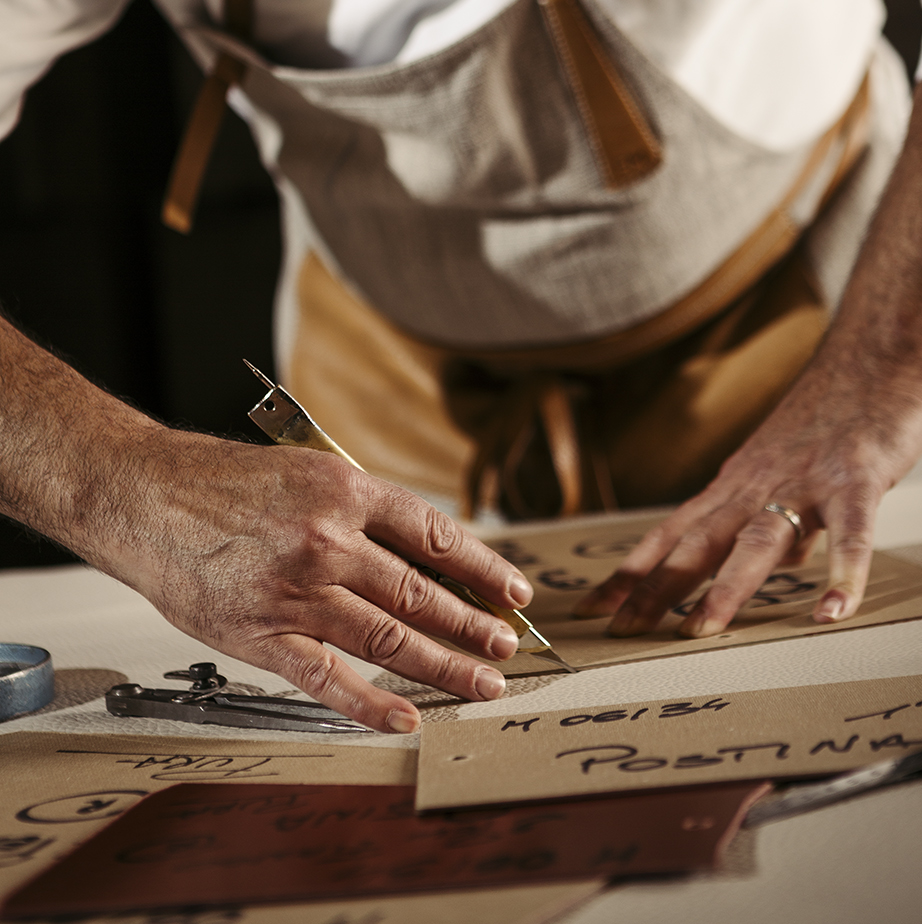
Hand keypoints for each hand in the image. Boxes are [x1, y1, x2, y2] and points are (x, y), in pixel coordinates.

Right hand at [0, 317, 532, 735]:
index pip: (435, 534)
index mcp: (344, 490)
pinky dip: (372, 704)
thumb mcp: (307, 469)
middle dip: (473, 624)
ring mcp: (296, 592)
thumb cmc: (222, 481)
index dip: (482, 567)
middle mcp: (327, 541)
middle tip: (507, 645)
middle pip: (420, 593)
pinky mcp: (261, 635)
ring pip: (388, 639)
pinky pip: (328, 678)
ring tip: (481, 680)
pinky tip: (407, 718)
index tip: (512, 590)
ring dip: (443, 664)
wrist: (144, 495)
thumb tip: (425, 553)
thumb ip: (361, 510)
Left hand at [572, 350, 921, 636]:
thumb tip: (776, 565)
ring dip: (728, 586)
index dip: (632, 573)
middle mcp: (758, 484)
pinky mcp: (856, 476)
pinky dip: (842, 571)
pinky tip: (832, 611)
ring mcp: (805, 480)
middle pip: (698, 542)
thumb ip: (773, 517)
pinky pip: (851, 530)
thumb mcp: (784, 472)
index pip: (670, 534)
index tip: (592, 609)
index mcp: (736, 485)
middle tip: (621, 632)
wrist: (872, 356)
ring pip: (759, 539)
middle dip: (657, 588)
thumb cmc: (830, 418)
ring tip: (701, 630)